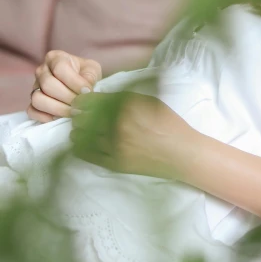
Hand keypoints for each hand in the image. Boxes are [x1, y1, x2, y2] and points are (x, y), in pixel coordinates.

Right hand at [28, 50, 101, 122]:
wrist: (81, 86)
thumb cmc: (86, 75)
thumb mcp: (92, 70)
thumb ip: (90, 76)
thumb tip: (85, 90)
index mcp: (55, 58)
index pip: (60, 69)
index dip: (75, 82)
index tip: (87, 91)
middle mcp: (41, 71)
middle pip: (48, 85)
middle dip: (68, 97)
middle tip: (82, 105)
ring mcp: (35, 87)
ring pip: (37, 99)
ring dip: (58, 109)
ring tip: (73, 112)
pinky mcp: (32, 103)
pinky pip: (32, 112)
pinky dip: (46, 118)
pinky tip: (61, 118)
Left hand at [70, 92, 195, 179]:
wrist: (182, 153)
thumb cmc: (168, 123)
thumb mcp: (148, 102)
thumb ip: (124, 98)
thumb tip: (100, 98)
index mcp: (126, 107)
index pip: (91, 101)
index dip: (81, 101)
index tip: (79, 103)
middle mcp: (117, 125)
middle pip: (83, 118)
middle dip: (79, 116)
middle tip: (78, 116)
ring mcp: (115, 146)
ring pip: (82, 137)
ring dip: (78, 131)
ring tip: (80, 130)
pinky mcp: (115, 163)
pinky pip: (88, 154)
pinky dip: (81, 147)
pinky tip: (81, 143)